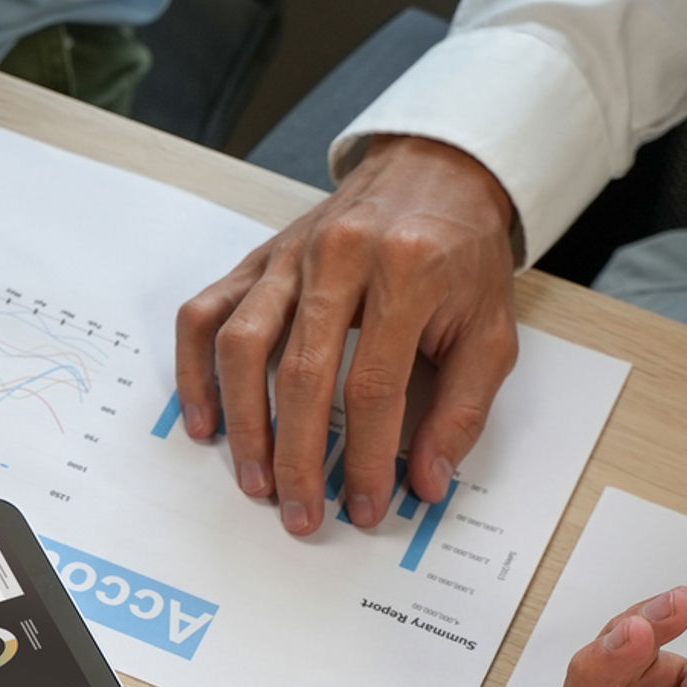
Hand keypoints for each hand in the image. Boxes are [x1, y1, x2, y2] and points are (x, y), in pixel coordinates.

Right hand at [175, 136, 520, 535]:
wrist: (434, 172)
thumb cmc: (461, 254)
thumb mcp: (491, 329)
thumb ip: (464, 410)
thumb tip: (426, 482)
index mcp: (406, 270)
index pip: (374, 385)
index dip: (369, 457)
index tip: (367, 506)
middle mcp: (338, 257)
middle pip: (301, 375)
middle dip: (298, 458)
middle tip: (300, 514)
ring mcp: (288, 256)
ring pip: (242, 346)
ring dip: (244, 424)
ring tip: (255, 481)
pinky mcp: (258, 259)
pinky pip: (205, 314)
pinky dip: (196, 371)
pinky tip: (206, 422)